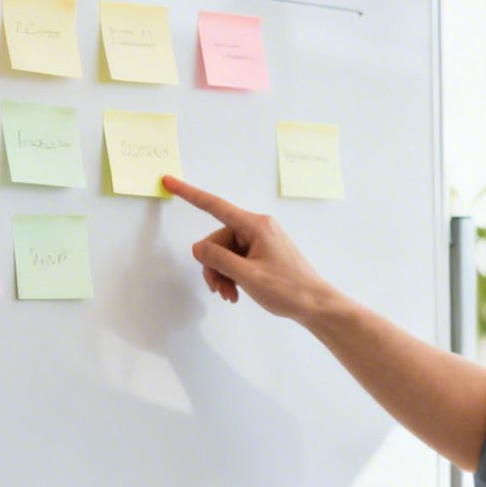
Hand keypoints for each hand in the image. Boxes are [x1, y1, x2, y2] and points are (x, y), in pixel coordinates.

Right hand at [163, 175, 334, 321]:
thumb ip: (219, 259)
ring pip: (225, 253)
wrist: (316, 306)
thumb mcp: (247, 275)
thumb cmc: (287, 289)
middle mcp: (257, 228)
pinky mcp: (263, 254)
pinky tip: (235, 293)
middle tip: (220, 291)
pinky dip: (232, 276)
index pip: (215, 206)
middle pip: (217, 240)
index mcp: (255, 226)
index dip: (189, 194)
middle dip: (213, 266)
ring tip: (229, 295)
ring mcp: (261, 241)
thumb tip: (198, 248)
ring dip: (222, 275)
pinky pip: (236, 260)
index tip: (169, 181)